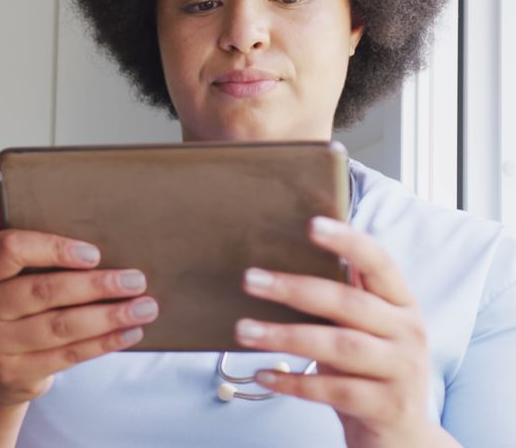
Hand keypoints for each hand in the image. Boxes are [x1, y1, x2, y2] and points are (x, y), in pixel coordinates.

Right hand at [0, 185, 158, 405]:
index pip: (9, 250)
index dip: (53, 249)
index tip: (93, 253)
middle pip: (42, 290)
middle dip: (96, 285)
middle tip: (136, 279)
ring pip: (60, 326)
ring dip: (109, 315)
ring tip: (145, 306)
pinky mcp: (13, 374)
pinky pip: (68, 356)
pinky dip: (103, 343)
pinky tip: (129, 332)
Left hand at [234, 216, 456, 446]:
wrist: (403, 436)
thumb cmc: (369, 371)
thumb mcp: (363, 331)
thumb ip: (337, 301)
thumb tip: (275, 268)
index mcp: (401, 304)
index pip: (380, 262)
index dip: (347, 241)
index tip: (311, 224)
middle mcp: (408, 332)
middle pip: (348, 303)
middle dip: (294, 289)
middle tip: (250, 279)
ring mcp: (401, 371)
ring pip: (339, 347)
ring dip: (286, 336)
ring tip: (244, 330)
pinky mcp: (387, 406)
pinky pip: (334, 390)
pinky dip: (293, 382)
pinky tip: (263, 374)